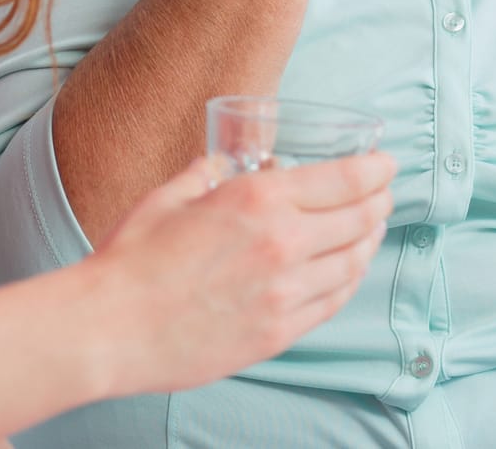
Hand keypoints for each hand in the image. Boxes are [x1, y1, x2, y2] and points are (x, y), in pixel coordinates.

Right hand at [81, 150, 394, 398]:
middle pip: (360, 218)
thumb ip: (208, 171)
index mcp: (259, 198)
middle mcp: (282, 242)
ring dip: (370, 242)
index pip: (346, 179)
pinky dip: (349, 282)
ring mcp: (284, 292)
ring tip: (373, 231)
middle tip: (384, 196)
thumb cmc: (131, 259)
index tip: (387, 164)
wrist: (108, 328)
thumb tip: (225, 162)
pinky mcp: (277, 332)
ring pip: (353, 262)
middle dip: (380, 202)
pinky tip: (348, 271)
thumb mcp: (172, 194)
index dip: (377, 169)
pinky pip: (332, 303)